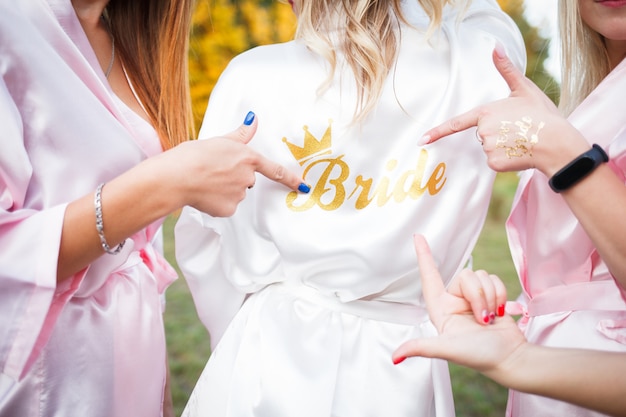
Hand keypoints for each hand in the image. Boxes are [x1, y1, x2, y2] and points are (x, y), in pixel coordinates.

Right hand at [155, 112, 308, 216]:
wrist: (177, 176)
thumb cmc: (194, 155)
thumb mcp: (219, 139)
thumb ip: (240, 134)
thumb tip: (254, 118)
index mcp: (247, 158)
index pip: (276, 170)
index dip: (291, 179)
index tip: (304, 187)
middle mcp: (247, 177)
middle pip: (247, 180)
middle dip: (235, 177)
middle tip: (214, 171)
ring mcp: (239, 194)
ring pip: (236, 193)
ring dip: (224, 189)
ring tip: (205, 181)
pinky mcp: (228, 209)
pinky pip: (226, 207)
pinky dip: (216, 203)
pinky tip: (203, 194)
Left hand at [392, 235, 524, 375]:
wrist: (511, 358)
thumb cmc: (479, 356)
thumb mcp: (447, 350)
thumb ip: (421, 348)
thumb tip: (395, 357)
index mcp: (441, 310)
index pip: (429, 278)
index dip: (423, 256)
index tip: (417, 236)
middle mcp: (455, 301)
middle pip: (465, 276)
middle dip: (478, 295)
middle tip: (483, 319)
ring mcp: (473, 299)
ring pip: (481, 276)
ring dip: (491, 296)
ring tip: (490, 319)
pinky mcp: (491, 297)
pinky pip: (495, 280)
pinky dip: (501, 295)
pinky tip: (501, 313)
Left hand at [421, 45, 588, 177]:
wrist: (557, 141)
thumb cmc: (542, 114)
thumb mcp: (524, 89)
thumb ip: (506, 69)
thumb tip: (495, 46)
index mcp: (486, 112)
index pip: (457, 123)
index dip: (437, 132)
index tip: (421, 140)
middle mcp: (483, 130)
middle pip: (482, 135)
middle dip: (498, 133)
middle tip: (519, 129)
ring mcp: (488, 147)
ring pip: (489, 148)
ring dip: (503, 146)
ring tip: (521, 140)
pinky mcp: (494, 162)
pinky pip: (495, 161)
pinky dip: (506, 160)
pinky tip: (520, 153)